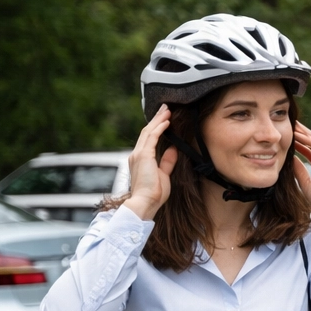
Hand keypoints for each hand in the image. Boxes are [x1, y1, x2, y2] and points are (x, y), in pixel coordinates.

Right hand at [123, 106, 178, 220]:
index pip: (148, 138)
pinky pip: (151, 138)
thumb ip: (167, 161)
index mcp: (140, 159)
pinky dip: (159, 128)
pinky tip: (166, 122)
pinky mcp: (143, 156)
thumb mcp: (164, 174)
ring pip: (148, 131)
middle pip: (147, 131)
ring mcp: (138, 154)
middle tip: (165, 108)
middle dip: (157, 119)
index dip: (156, 127)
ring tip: (167, 110)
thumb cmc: (154, 193)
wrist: (145, 202)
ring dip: (159, 120)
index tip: (164, 118)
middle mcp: (137, 154)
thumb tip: (173, 149)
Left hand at [292, 124, 310, 228]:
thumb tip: (290, 158)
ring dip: (304, 132)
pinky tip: (298, 134)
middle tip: (291, 123)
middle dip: (303, 132)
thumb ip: (299, 169)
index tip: (290, 135)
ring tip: (294, 124)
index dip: (301, 141)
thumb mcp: (305, 182)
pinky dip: (307, 139)